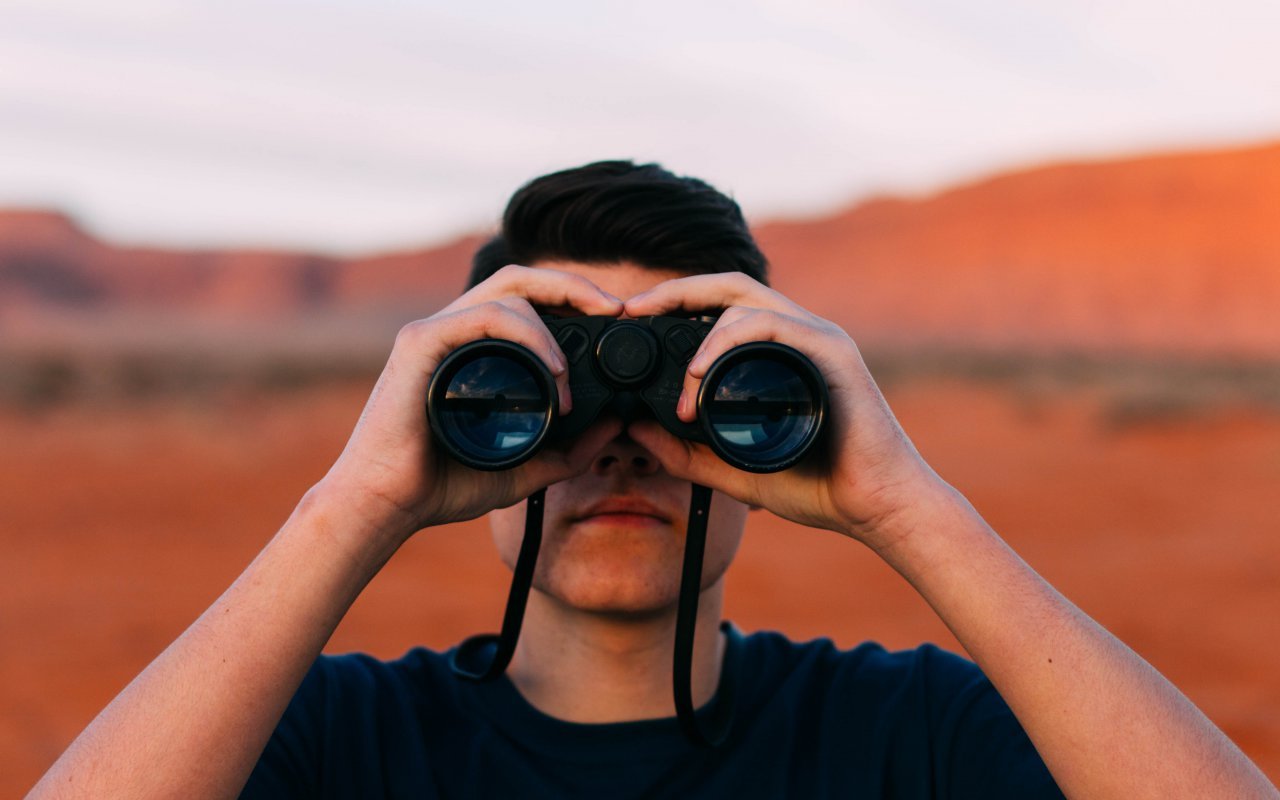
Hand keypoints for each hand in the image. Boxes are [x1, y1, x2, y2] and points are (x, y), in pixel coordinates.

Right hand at [315, 265, 625, 545]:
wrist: (387, 505)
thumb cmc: (441, 484)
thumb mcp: (524, 469)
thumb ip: (569, 451)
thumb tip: (616, 425)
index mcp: (474, 349)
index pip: (527, 300)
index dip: (572, 298)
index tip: (614, 319)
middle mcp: (454, 330)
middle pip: (519, 279)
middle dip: (572, 285)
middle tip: (615, 308)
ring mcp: (434, 331)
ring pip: (507, 293)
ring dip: (551, 327)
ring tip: (567, 376)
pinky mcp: (420, 342)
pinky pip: (483, 316)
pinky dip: (526, 334)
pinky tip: (550, 368)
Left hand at [623, 273, 944, 548]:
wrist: (878, 507)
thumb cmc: (820, 487)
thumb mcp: (733, 471)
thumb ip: (687, 453)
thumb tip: (636, 431)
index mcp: (778, 352)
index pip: (721, 306)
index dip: (676, 303)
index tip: (632, 320)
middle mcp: (799, 334)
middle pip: (729, 286)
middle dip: (676, 290)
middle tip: (632, 310)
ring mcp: (817, 337)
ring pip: (745, 301)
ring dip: (700, 333)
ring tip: (681, 381)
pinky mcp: (831, 351)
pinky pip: (772, 325)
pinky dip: (729, 340)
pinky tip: (702, 372)